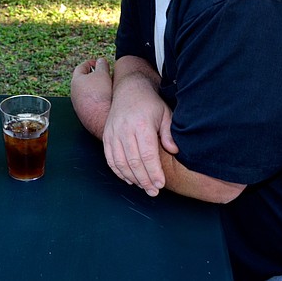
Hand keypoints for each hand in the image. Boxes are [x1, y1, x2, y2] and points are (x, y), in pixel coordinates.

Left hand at [70, 57, 112, 138]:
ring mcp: (78, 105)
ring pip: (86, 93)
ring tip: (106, 87)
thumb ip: (102, 65)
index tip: (97, 63)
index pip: (81, 67)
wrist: (101, 118)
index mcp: (76, 81)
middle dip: (93, 76)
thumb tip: (101, 61)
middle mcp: (74, 93)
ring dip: (95, 88)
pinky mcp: (84, 114)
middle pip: (83, 80)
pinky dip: (96, 99)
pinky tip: (105, 100)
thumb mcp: (103, 74)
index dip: (90, 63)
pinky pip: (90, 102)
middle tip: (103, 74)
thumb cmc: (100, 95)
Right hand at [102, 81, 176, 196]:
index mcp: (141, 124)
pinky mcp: (106, 136)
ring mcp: (113, 133)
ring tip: (143, 187)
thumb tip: (174, 150)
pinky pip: (110, 159)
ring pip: (120, 163)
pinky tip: (129, 179)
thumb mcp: (165, 114)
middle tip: (153, 191)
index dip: (154, 172)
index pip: (147, 155)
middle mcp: (124, 129)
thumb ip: (168, 133)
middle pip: (134, 162)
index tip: (161, 184)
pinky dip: (118, 172)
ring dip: (132, 178)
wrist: (129, 90)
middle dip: (144, 180)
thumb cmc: (150, 104)